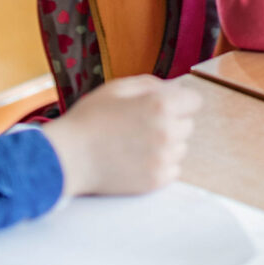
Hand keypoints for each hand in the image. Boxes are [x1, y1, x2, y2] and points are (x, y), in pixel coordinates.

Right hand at [39, 76, 200, 195]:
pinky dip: (160, 165)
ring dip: (167, 145)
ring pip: (181, 148)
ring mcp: (163, 159)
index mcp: (161, 105)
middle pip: (188, 125)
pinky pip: (173, 169)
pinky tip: (137, 160)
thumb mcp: (117, 88)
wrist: (68, 158)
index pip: (195, 101)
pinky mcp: (156, 180)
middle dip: (172, 122)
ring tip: (136, 144)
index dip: (179, 101)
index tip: (165, 106)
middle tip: (142, 125)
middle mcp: (168, 132)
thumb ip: (150, 84)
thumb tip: (174, 88)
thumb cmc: (90, 119)